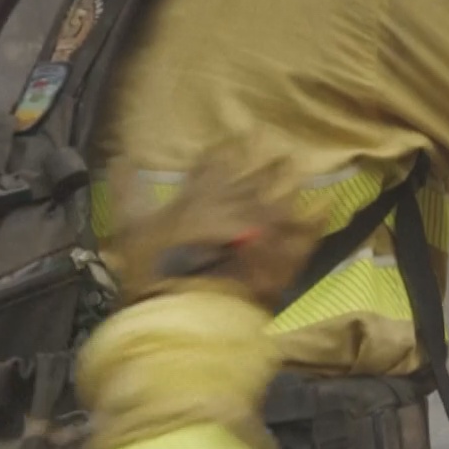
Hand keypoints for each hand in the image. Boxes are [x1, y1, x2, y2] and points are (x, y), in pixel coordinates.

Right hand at [107, 144, 322, 310]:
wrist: (187, 313)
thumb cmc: (153, 272)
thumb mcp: (130, 229)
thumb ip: (127, 192)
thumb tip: (121, 158)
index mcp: (199, 195)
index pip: (216, 161)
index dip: (230, 147)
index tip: (245, 134)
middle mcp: (236, 203)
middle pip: (256, 174)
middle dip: (268, 160)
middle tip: (282, 148)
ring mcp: (264, 226)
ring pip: (283, 193)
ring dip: (290, 179)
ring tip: (302, 165)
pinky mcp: (281, 253)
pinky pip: (306, 228)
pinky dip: (316, 216)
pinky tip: (327, 203)